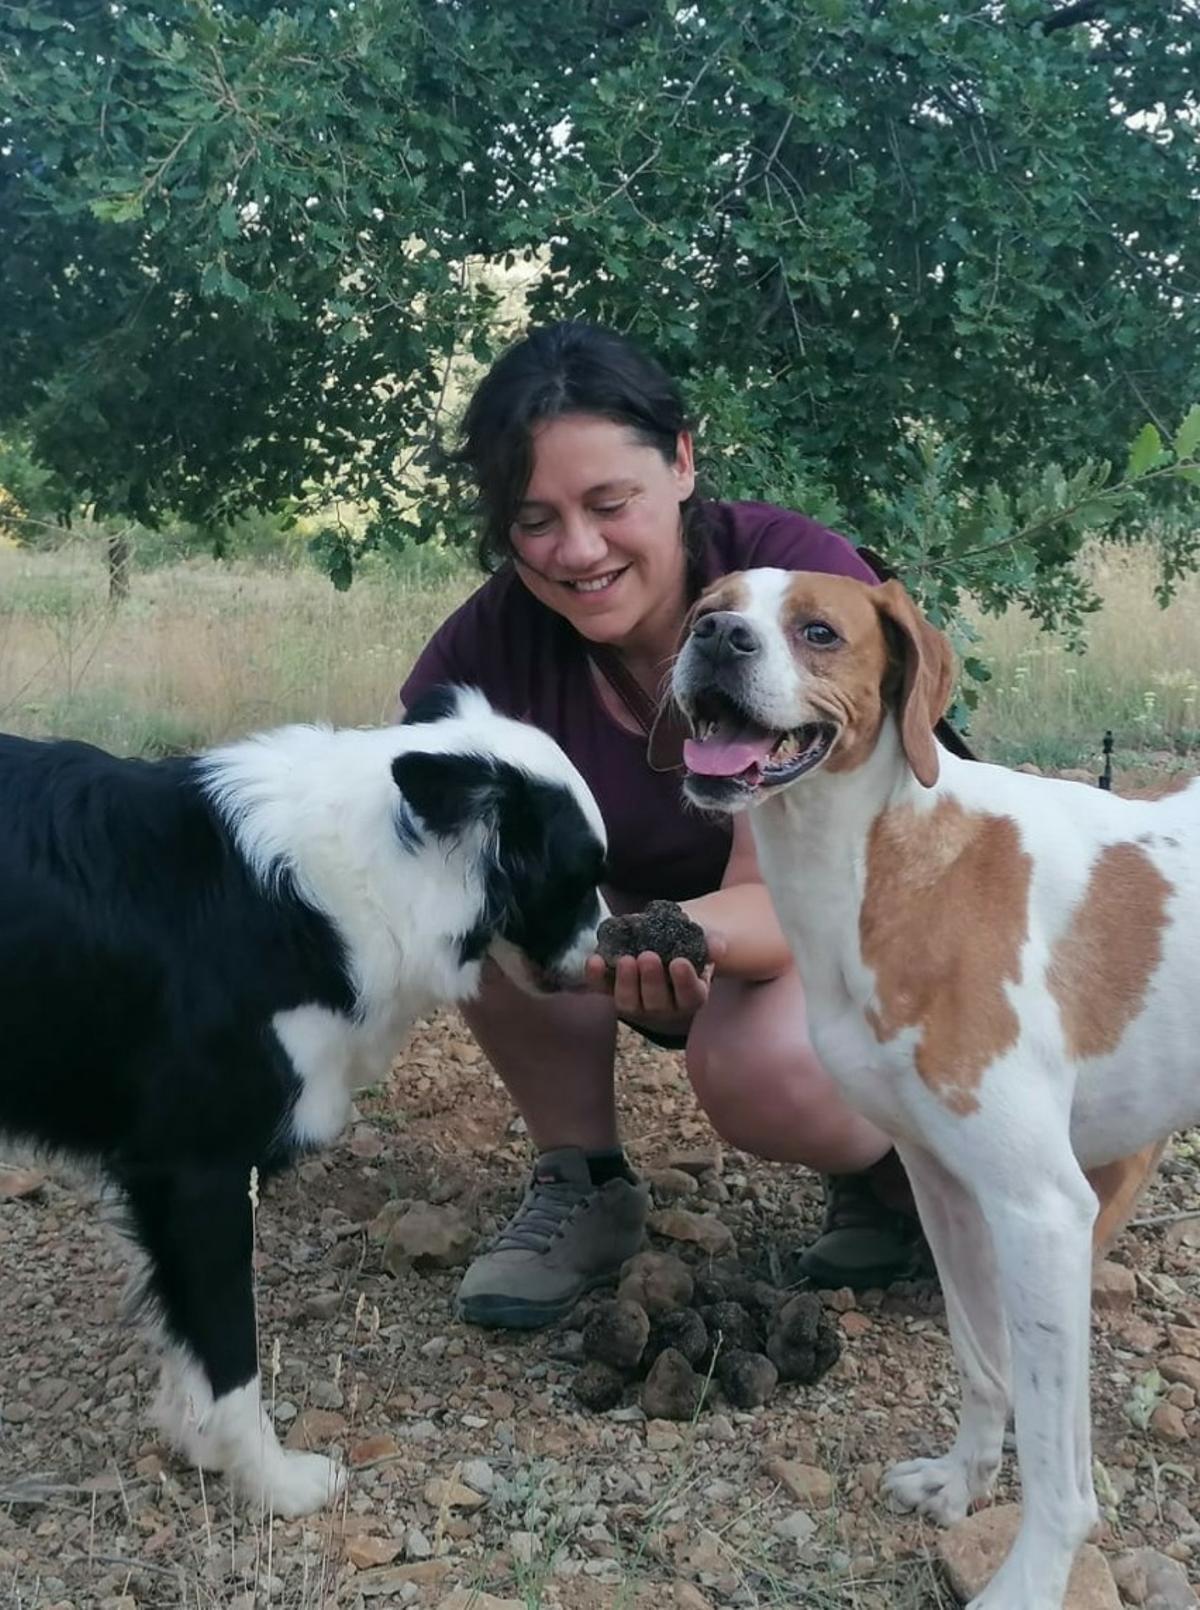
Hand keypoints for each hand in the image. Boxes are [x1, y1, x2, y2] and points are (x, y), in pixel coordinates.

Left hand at [584, 932, 727, 1033]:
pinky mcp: (612, 991)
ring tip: (626, 960)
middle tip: (648, 956)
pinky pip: (602, 989)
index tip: (679, 962)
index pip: (690, 996)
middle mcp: (663, 1006)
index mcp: (690, 996)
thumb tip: (717, 946)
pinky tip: (594, 960)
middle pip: (657, 1002)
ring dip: (625, 983)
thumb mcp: (701, 941)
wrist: (660, 940)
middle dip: (651, 981)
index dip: (684, 982)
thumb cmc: (685, 944)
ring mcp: (636, 1002)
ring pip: (629, 1003)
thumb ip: (710, 943)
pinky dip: (595, 977)